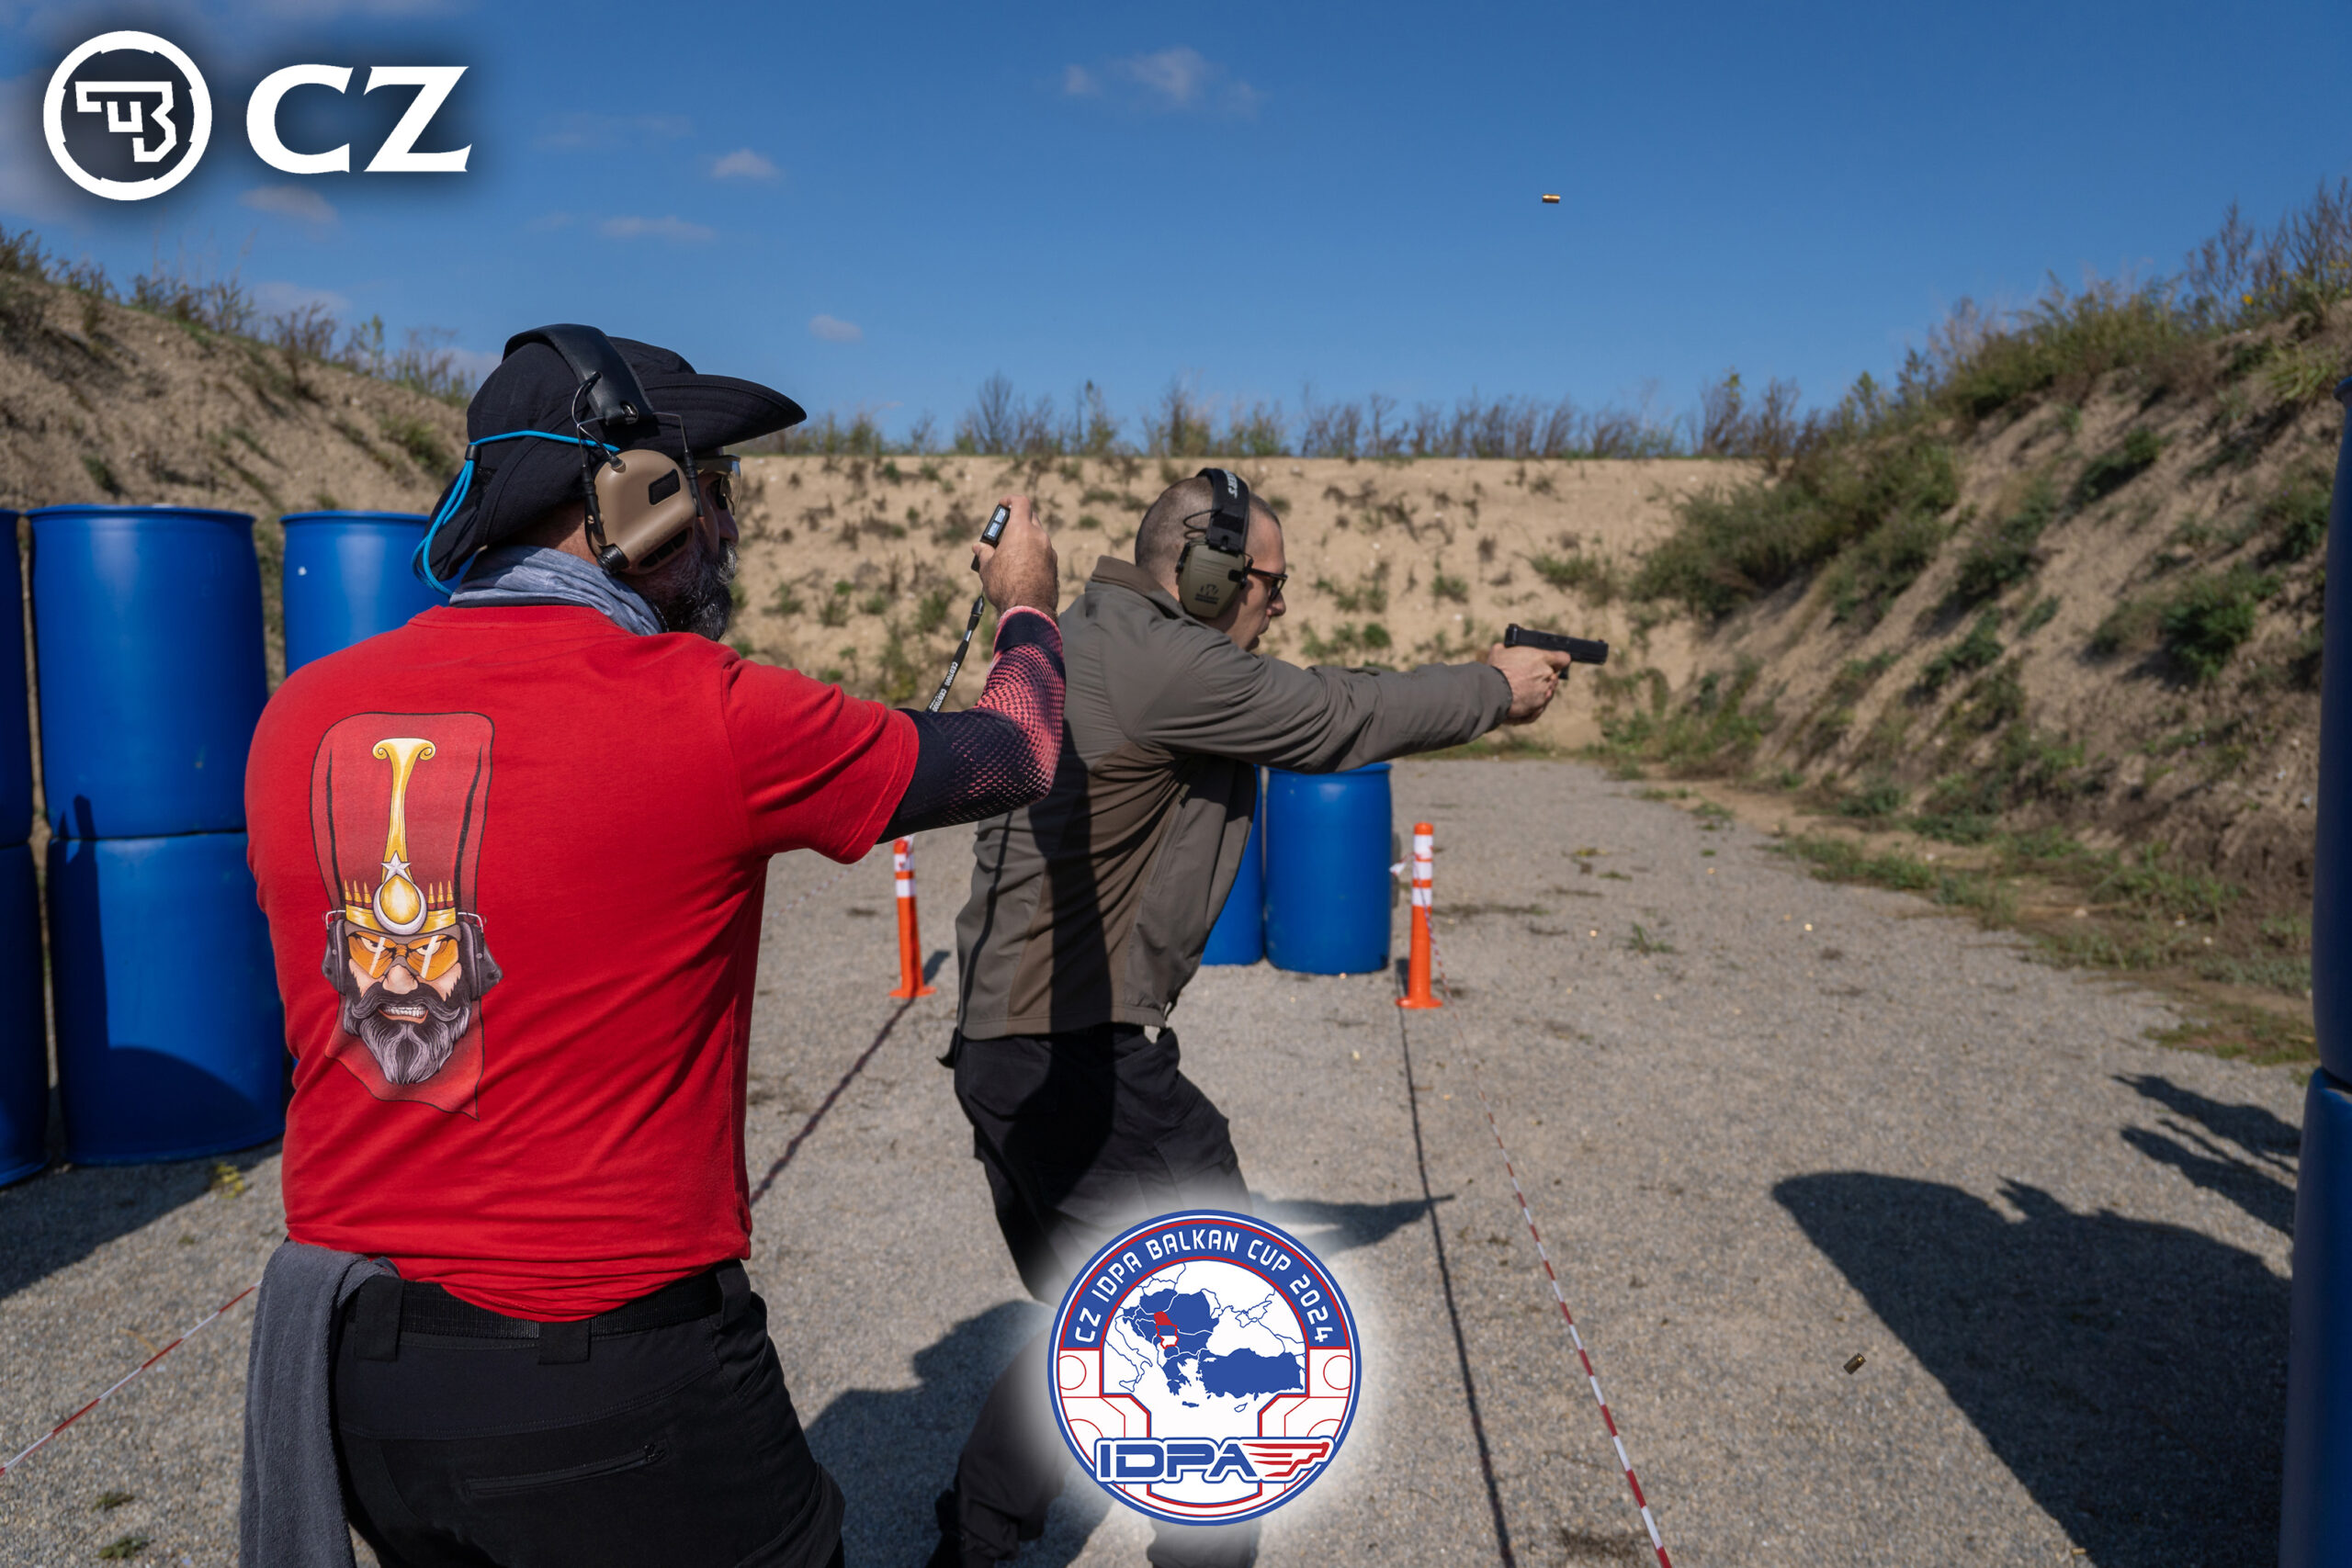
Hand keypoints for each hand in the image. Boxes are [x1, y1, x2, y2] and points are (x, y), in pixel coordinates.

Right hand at [973, 496, 1057, 616]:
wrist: (1029, 609)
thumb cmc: (1005, 585)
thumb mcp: (987, 567)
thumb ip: (984, 552)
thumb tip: (979, 547)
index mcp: (1022, 530)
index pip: (1021, 502)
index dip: (1010, 500)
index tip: (1003, 504)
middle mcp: (1039, 536)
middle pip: (1031, 517)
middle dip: (1018, 520)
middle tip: (1004, 532)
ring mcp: (1049, 551)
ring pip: (1038, 536)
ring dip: (1026, 538)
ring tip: (1010, 553)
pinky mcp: (1054, 565)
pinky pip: (1042, 551)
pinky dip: (1033, 552)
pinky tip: (1022, 566)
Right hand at [1484, 643, 1571, 724]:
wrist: (1491, 692)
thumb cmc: (1495, 669)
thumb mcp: (1499, 651)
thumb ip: (1508, 649)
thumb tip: (1506, 649)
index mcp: (1541, 658)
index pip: (1563, 658)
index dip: (1558, 660)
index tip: (1553, 662)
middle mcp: (1547, 674)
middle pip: (1554, 675)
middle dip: (1545, 676)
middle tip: (1530, 677)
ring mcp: (1544, 691)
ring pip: (1549, 690)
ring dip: (1540, 690)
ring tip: (1524, 690)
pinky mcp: (1538, 705)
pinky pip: (1541, 704)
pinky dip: (1534, 704)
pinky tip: (1524, 700)